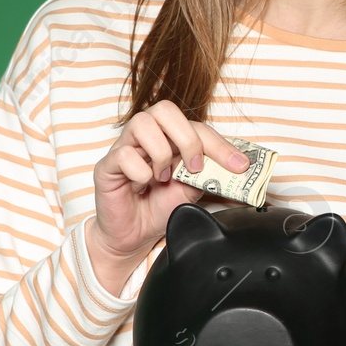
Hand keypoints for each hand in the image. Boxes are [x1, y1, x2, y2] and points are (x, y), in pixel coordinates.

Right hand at [89, 100, 249, 267]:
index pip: (196, 126)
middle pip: (165, 110)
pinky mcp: (107, 165)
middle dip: (187, 138)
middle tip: (194, 167)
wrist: (133, 236)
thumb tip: (232, 166)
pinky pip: (123, 154)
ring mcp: (125, 147)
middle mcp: (147, 136)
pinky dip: (139, 172)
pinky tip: (141, 186)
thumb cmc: (159, 207)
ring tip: (163, 177)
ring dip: (160, 153)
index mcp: (170, 138)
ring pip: (142, 123)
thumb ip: (207, 174)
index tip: (238, 165)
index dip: (219, 144)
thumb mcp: (192, 190)